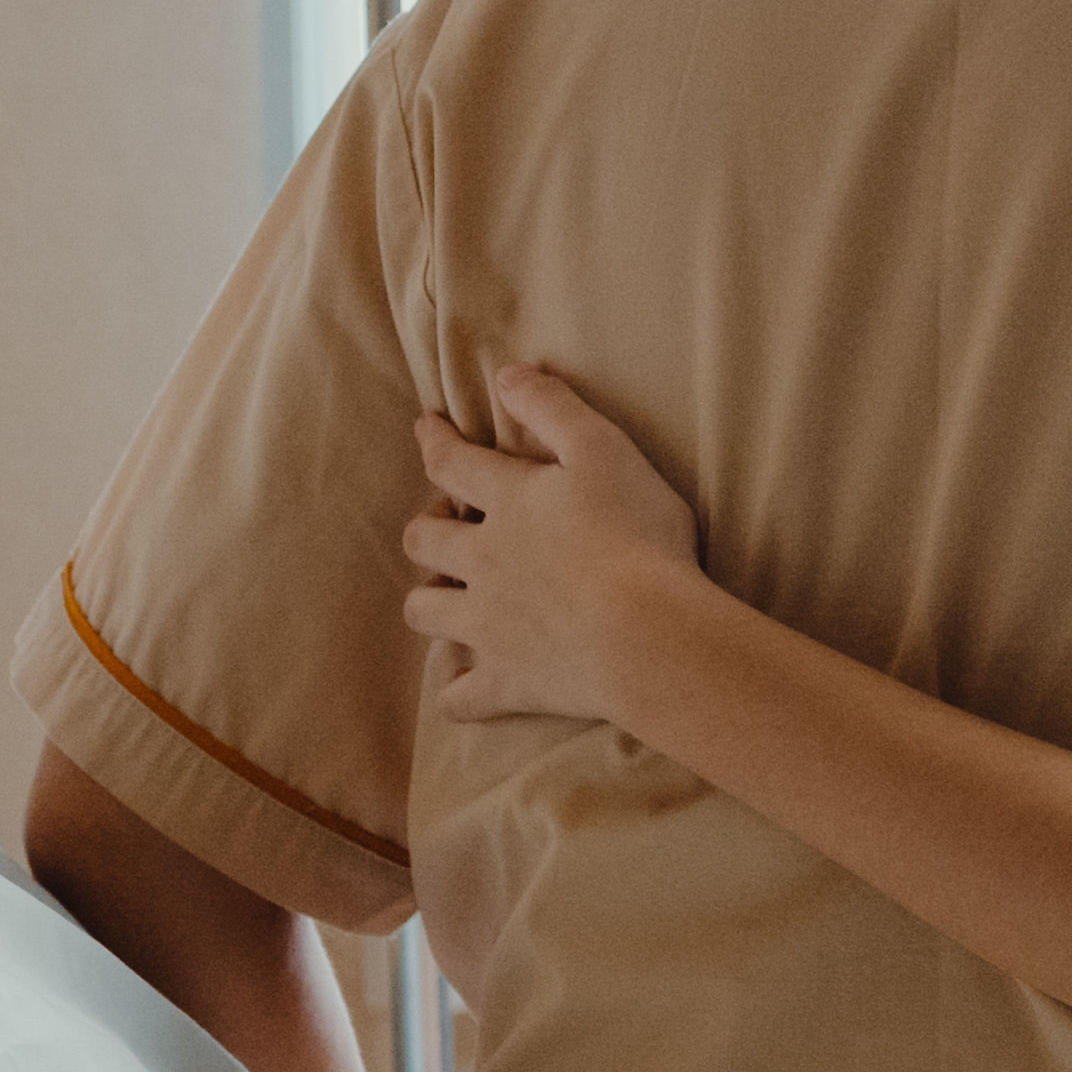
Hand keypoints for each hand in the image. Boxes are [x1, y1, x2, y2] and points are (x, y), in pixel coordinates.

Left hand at [404, 367, 711, 727]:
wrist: (649, 634)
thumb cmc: (637, 535)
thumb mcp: (605, 449)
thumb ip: (553, 408)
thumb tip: (506, 374)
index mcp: (507, 503)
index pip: (452, 462)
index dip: (434, 440)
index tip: (424, 426)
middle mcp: (482, 564)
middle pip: (423, 543)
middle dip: (425, 528)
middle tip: (444, 523)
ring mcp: (489, 628)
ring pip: (427, 615)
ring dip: (429, 603)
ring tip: (445, 599)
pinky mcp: (509, 682)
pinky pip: (463, 698)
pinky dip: (460, 692)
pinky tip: (465, 686)